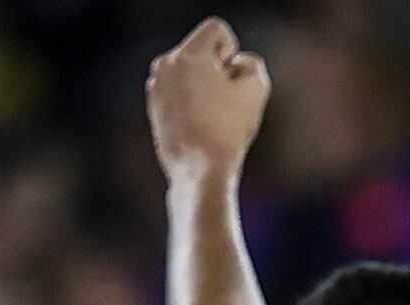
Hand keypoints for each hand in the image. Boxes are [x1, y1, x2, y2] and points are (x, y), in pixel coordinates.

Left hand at [146, 18, 268, 177]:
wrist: (199, 170)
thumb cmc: (227, 130)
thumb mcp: (256, 90)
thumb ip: (251, 64)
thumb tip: (236, 64)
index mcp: (188, 55)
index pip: (217, 29)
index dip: (233, 50)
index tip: (231, 78)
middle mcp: (166, 63)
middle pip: (201, 50)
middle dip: (217, 69)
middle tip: (225, 102)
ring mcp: (156, 84)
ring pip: (189, 71)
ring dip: (204, 86)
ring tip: (212, 116)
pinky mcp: (153, 104)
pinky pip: (178, 90)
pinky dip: (191, 101)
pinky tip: (199, 125)